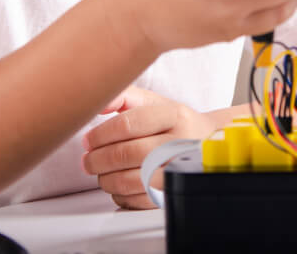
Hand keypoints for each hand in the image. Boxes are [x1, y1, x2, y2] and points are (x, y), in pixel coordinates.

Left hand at [81, 86, 215, 208]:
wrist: (209, 143)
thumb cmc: (174, 122)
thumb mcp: (155, 102)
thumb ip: (124, 97)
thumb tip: (97, 102)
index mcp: (175, 115)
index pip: (128, 124)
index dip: (101, 134)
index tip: (88, 140)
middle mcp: (180, 143)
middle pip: (127, 154)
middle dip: (98, 159)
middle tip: (87, 160)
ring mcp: (178, 170)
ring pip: (130, 180)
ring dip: (106, 178)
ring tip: (100, 172)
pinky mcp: (174, 193)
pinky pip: (138, 200)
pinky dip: (120, 194)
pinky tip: (118, 184)